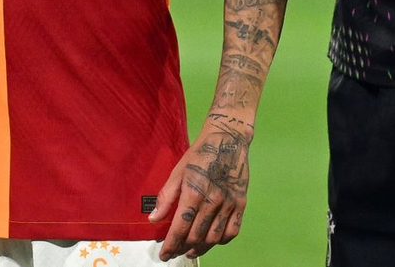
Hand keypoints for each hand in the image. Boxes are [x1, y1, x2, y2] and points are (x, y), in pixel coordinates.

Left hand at [150, 116, 250, 259]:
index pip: (180, 228)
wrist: (227, 140)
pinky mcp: (241, 204)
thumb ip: (166, 197)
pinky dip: (221, 241)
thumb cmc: (199, 154)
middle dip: (182, 248)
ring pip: (213, 238)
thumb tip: (153, 220)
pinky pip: (232, 231)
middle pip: (196, 236)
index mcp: (193, 192)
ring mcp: (228, 204)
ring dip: (200, 248)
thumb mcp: (178, 171)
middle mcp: (212, 201)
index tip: (164, 255)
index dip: (171, 245)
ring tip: (190, 251)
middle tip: (175, 252)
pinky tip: (212, 241)